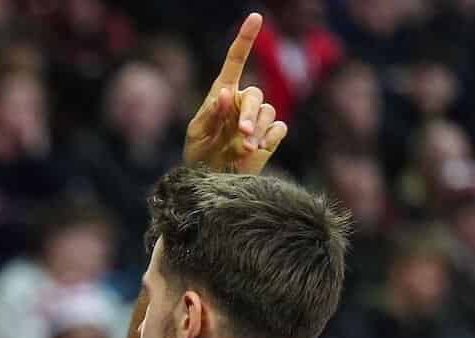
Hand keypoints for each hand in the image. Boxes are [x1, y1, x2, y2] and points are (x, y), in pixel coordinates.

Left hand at [183, 13, 286, 174]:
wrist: (210, 181)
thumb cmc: (198, 155)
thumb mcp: (196, 134)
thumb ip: (210, 114)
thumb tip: (228, 93)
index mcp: (223, 94)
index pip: (236, 61)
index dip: (245, 39)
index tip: (255, 17)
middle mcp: (243, 103)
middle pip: (257, 95)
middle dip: (250, 115)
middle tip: (242, 135)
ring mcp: (258, 120)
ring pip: (268, 113)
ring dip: (257, 131)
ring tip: (242, 149)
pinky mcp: (269, 137)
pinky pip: (278, 129)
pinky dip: (268, 139)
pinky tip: (256, 150)